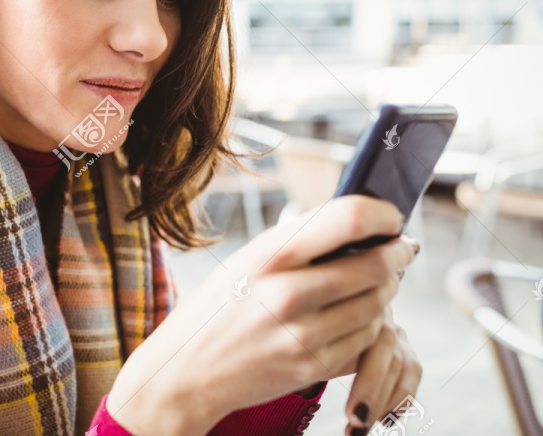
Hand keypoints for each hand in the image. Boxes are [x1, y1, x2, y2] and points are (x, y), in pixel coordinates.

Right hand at [105, 195, 416, 435]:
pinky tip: (357, 316)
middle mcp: (286, 292)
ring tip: (377, 283)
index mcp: (269, 255)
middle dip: (396, 254)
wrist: (186, 370)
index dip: (383, 215)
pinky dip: (370, 324)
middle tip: (400, 250)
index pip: (350, 219)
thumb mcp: (248, 260)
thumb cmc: (219, 308)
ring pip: (377, 304)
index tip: (390, 219)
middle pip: (375, 264)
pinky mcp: (312, 366)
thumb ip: (298, 241)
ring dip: (386, 290)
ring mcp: (302, 334)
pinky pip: (365, 339)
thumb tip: (359, 223)